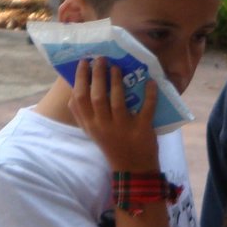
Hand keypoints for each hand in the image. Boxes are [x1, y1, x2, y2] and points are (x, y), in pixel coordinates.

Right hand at [68, 57, 159, 171]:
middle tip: (100, 58)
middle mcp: (104, 126)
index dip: (80, 78)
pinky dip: (150, 94)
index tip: (84, 62)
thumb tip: (75, 89)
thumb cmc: (111, 145)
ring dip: (117, 81)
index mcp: (90, 125)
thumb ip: (82, 114)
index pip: (79, 98)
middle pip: (97, 96)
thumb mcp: (92, 132)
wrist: (132, 168)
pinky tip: (150, 81)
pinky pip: (146, 108)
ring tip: (117, 67)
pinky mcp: (141, 129)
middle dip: (97, 74)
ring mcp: (123, 128)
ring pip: (117, 100)